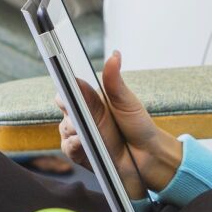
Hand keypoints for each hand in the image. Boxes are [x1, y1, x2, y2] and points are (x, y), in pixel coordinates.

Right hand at [56, 52, 181, 195]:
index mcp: (89, 100)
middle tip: (77, 103)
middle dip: (70, 106)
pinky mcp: (79, 153)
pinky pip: (69, 147)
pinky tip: (83, 140)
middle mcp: (81, 116)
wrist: (147, 155)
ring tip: (86, 126)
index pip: (68, 88)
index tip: (65, 79)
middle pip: (64, 108)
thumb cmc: (136, 125)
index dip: (64, 84)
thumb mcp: (126, 102)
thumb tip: (115, 55)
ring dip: (74, 126)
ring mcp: (79, 135)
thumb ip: (114, 81)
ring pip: (65, 127)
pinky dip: (74, 143)